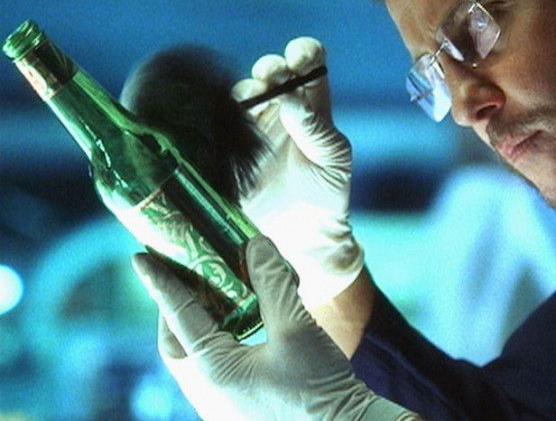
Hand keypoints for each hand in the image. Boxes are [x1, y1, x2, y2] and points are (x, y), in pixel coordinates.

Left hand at [132, 236, 418, 420]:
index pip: (178, 317)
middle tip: (182, 275)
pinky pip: (216, 370)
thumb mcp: (297, 327)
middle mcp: (208, 393)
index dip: (161, 282)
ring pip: (195, 358)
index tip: (140, 256)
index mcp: (213, 373)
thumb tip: (255, 244)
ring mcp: (223, 406)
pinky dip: (219, 340)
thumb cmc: (321, 388)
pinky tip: (240, 324)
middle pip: (176, 344)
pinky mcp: (240, 408)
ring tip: (212, 293)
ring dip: (199, 323)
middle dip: (175, 307)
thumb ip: (272, 282)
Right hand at [231, 37, 362, 308]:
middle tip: (273, 77)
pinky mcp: (230, 148)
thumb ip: (316, 129)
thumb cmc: (328, 194)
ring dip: (246, 89)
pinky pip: (218, 122)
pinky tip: (223, 116)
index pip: (309, 62)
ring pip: (242, 92)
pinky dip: (218, 114)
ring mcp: (253, 128)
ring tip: (251, 100)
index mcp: (311, 106)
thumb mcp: (334, 160)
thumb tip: (290, 100)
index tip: (298, 58)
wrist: (302, 236)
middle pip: (270, 72)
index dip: (302, 52)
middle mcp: (281, 109)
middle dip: (270, 68)